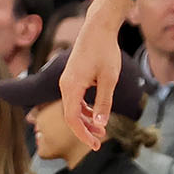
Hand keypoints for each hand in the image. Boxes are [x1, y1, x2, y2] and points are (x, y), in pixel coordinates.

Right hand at [59, 6, 123, 149]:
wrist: (98, 28)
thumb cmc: (105, 51)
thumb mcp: (109, 78)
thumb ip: (104, 101)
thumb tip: (101, 123)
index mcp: (71, 86)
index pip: (72, 118)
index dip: (82, 134)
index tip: (95, 144)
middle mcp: (64, 85)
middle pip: (70, 115)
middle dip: (84, 130)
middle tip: (99, 142)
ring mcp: (67, 81)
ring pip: (72, 108)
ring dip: (85, 120)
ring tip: (101, 130)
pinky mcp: (72, 78)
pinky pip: (74, 99)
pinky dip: (84, 109)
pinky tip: (96, 114)